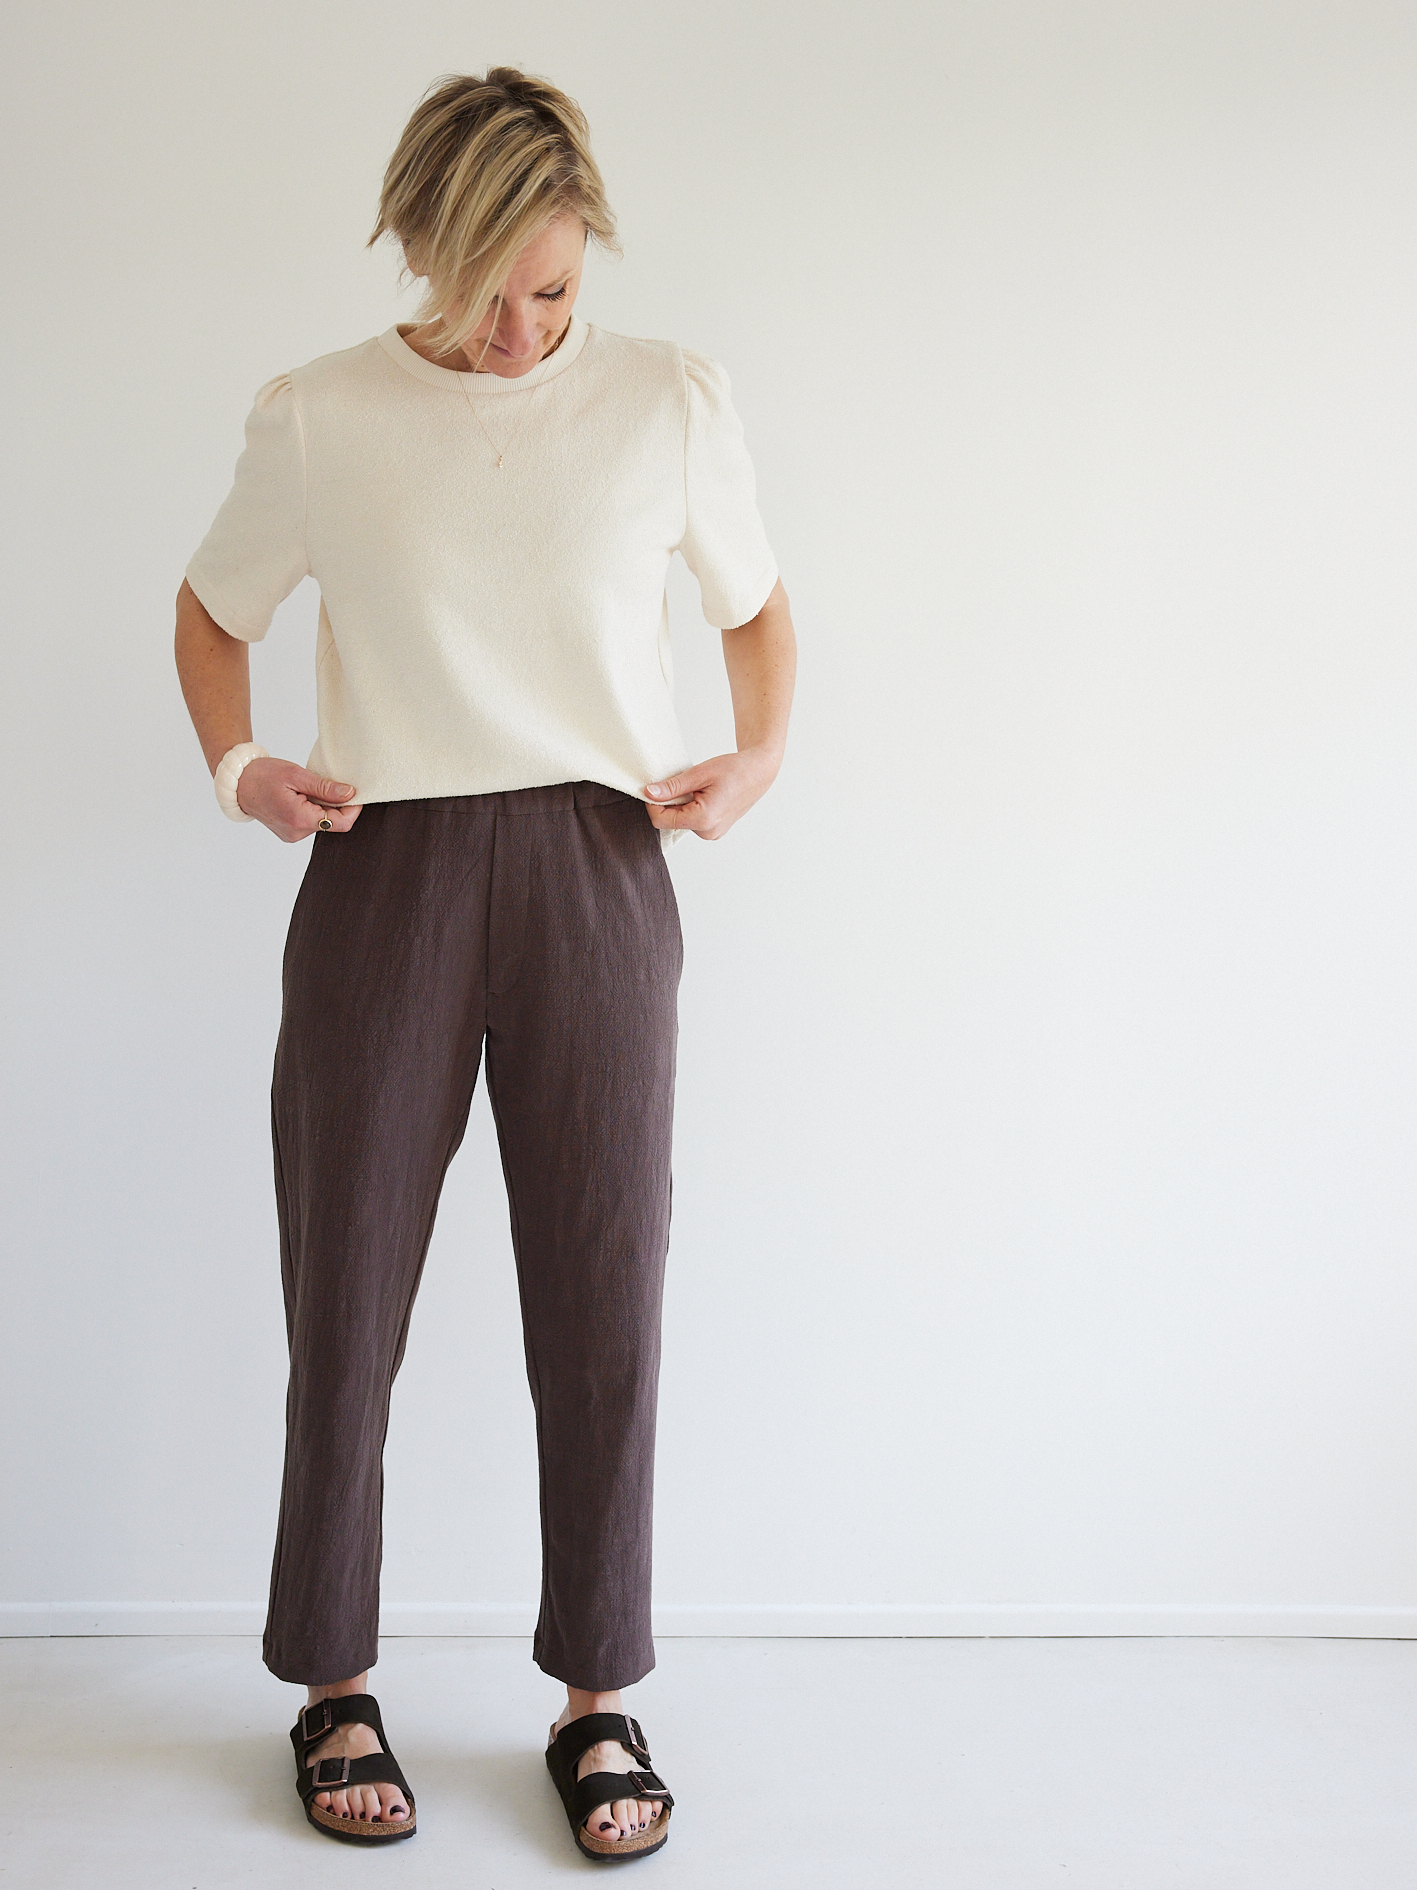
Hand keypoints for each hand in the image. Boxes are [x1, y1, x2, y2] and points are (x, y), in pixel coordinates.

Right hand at [236, 759, 361, 842]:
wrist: (238, 784)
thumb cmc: (263, 775)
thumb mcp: (296, 775)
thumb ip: (325, 787)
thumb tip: (350, 794)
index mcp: (300, 819)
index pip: (342, 822)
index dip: (353, 808)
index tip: (356, 792)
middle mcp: (297, 833)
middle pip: (332, 822)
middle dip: (336, 804)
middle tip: (326, 783)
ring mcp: (292, 835)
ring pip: (322, 822)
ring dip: (322, 805)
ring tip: (306, 789)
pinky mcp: (290, 833)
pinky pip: (311, 822)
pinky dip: (312, 809)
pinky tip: (300, 796)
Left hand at [643, 746, 781, 840]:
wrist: (758, 773)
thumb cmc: (735, 770)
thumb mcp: (699, 773)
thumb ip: (673, 787)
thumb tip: (649, 793)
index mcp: (703, 819)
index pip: (661, 820)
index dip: (652, 803)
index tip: (653, 787)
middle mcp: (707, 832)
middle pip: (671, 821)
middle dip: (669, 802)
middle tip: (682, 783)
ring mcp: (712, 833)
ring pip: (681, 821)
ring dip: (681, 804)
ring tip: (697, 788)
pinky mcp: (714, 831)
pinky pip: (692, 821)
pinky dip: (691, 808)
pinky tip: (703, 795)